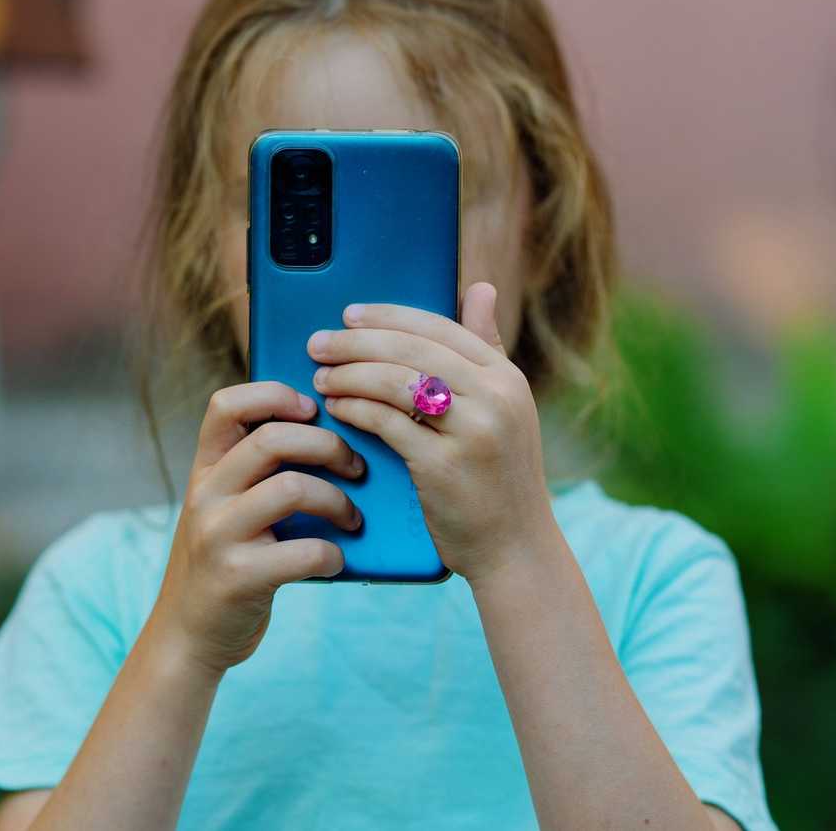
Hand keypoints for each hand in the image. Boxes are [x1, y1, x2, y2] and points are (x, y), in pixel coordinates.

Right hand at [149, 381, 365, 676]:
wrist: (186, 638)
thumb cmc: (226, 561)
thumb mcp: (225, 507)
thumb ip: (257, 473)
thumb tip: (336, 434)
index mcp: (205, 469)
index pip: (226, 405)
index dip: (274, 394)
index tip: (313, 409)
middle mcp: (205, 495)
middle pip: (272, 439)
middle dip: (328, 446)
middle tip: (356, 468)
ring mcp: (217, 535)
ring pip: (291, 488)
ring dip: (338, 501)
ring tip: (353, 518)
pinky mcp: (237, 578)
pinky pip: (302, 552)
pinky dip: (331, 554)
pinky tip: (335, 560)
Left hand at [307, 281, 555, 585]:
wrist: (516, 549)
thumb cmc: (500, 476)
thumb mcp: (507, 408)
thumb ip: (487, 349)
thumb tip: (480, 287)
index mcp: (507, 377)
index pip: (439, 327)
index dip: (389, 316)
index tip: (350, 315)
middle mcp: (496, 397)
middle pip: (412, 349)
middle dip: (357, 341)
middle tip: (319, 342)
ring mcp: (472, 431)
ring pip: (395, 381)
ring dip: (349, 374)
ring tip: (321, 374)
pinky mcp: (443, 466)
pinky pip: (387, 423)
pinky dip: (355, 409)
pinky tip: (336, 406)